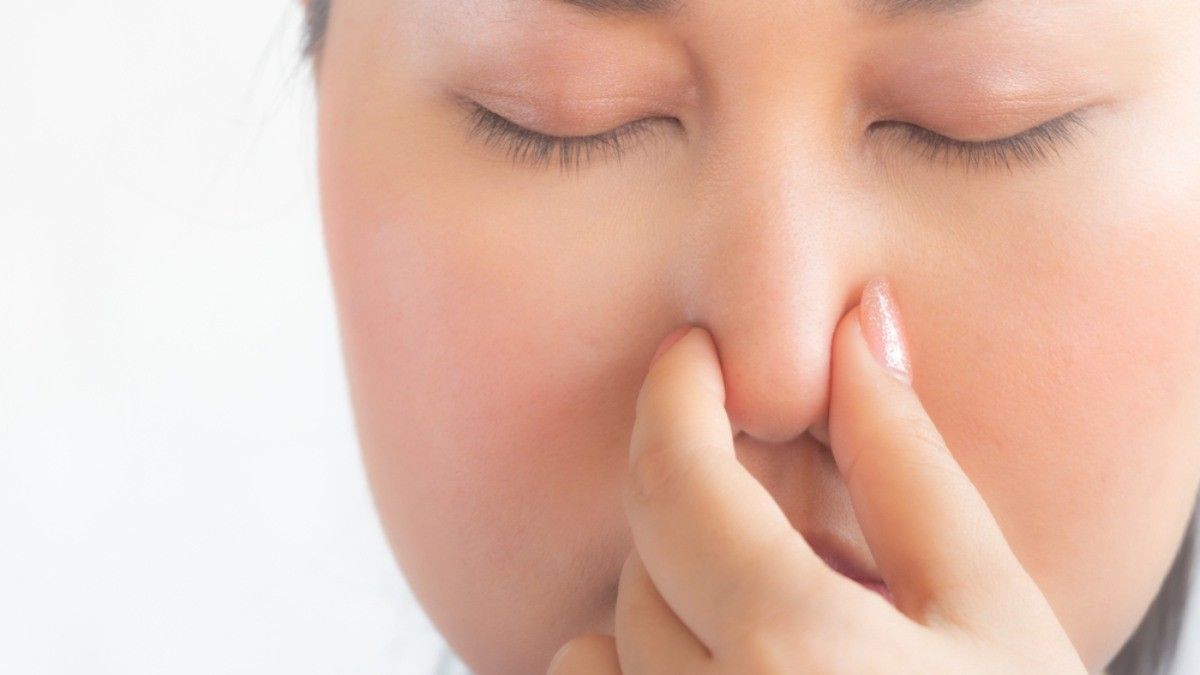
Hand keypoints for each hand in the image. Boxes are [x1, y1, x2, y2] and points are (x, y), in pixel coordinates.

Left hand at [548, 277, 1086, 673]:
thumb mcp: (989, 612)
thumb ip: (908, 464)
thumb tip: (856, 329)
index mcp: (795, 657)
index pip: (674, 481)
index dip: (673, 394)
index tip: (691, 355)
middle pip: (642, 561)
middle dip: (696, 511)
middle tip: (782, 519)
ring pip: (598, 649)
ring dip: (663, 613)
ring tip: (768, 637)